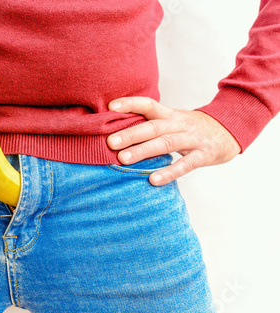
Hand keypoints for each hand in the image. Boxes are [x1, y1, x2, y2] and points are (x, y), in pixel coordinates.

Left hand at [106, 97, 240, 185]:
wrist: (230, 131)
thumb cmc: (191, 128)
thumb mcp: (173, 121)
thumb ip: (151, 124)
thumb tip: (117, 130)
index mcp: (170, 114)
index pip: (149, 104)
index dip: (130, 104)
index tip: (110, 107)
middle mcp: (180, 124)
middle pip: (153, 127)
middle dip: (130, 134)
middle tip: (110, 143)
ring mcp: (193, 139)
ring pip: (166, 143)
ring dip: (143, 151)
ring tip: (122, 160)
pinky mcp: (204, 155)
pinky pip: (185, 164)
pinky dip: (169, 172)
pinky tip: (153, 180)